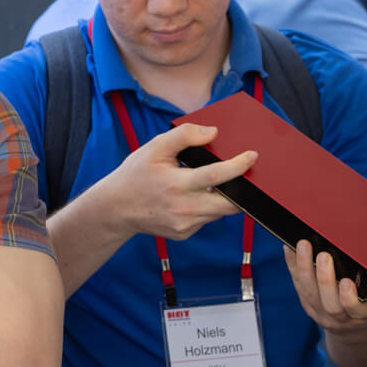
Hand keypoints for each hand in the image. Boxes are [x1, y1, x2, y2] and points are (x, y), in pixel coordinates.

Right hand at [109, 123, 256, 239]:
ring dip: (223, 197)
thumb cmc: (135, 175)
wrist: (115, 208)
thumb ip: (184, 136)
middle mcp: (184, 208)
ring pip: (219, 212)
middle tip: (244, 176)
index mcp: (177, 184)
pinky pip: (206, 219)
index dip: (239, 165)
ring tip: (213, 184)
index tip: (252, 156)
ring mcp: (185, 224)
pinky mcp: (184, 233)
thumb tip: (213, 132)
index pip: (218, 176)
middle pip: (230, 204)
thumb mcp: (154, 148)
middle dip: (242, 190)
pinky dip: (206, 207)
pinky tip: (192, 198)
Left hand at [283, 240, 366, 332]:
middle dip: (324, 278)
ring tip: (304, 246)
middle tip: (324, 256)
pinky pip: (297, 284)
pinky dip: (292, 265)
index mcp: (365, 314)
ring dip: (304, 268)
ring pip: (309, 292)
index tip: (347, 283)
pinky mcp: (307, 302)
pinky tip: (289, 247)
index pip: (355, 310)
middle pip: (328, 301)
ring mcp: (321, 311)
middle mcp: (341, 316)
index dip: (349, 299)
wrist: (361, 327)